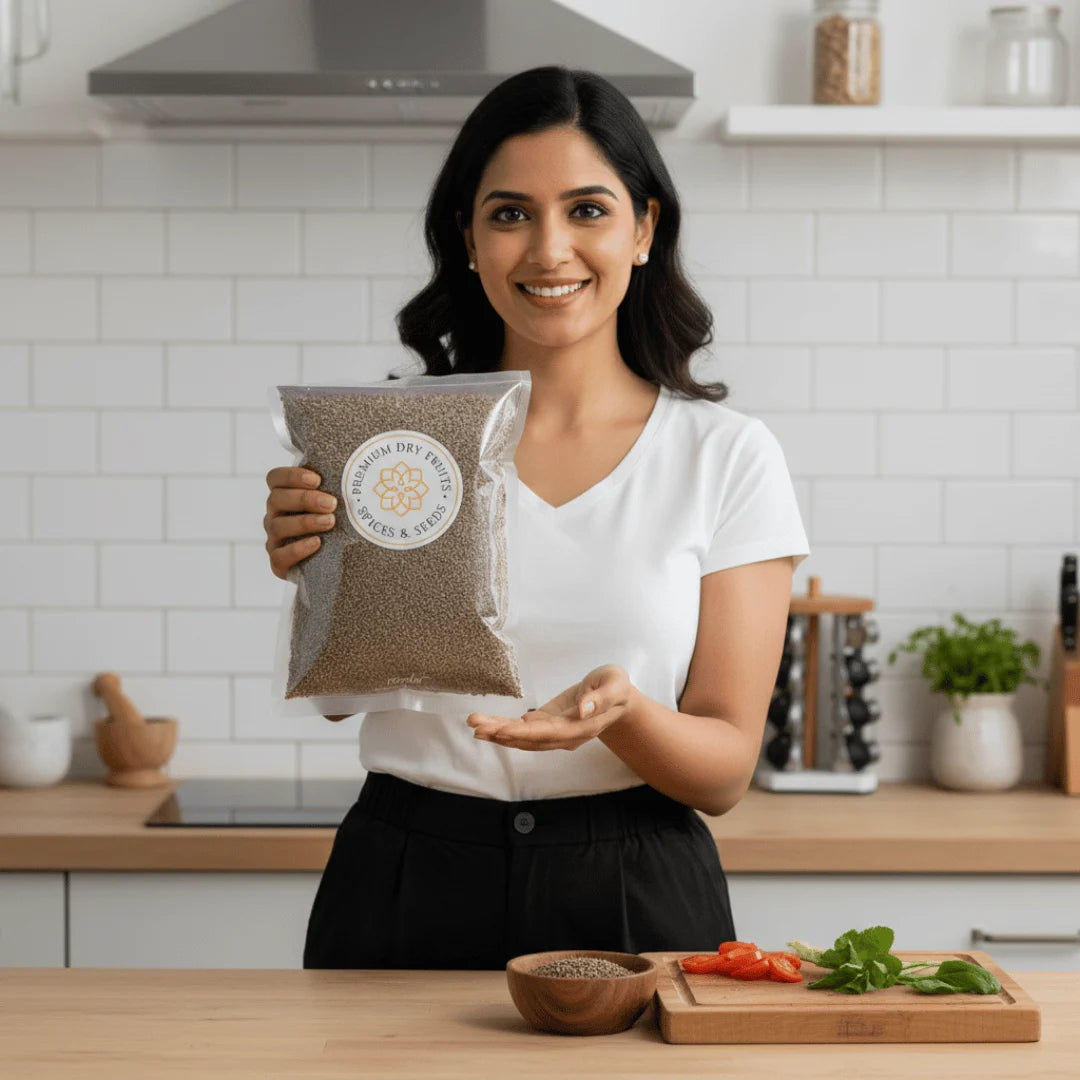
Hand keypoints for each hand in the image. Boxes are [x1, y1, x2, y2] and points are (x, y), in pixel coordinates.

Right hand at [264, 466, 337, 579]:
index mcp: (284, 495)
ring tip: (330, 522)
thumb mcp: (339, 500)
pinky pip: (279, 557)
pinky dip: (297, 549)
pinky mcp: (279, 564)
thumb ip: (337, 480)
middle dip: (305, 499)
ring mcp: (275, 540)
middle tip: (332, 503)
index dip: (291, 476)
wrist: (341, 561)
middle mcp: (275, 515)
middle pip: (276, 499)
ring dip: (305, 522)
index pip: (275, 478)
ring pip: (278, 526)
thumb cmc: (340, 521)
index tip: (317, 479)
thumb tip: (354, 449)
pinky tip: (317, 543)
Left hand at [467, 664, 635, 750]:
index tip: (502, 729)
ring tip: (475, 725)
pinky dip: (505, 730)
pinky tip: (486, 726)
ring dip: (498, 733)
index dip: (525, 733)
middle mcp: (565, 735)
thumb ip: (601, 698)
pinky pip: (524, 731)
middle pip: (531, 738)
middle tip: (476, 724)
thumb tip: (583, 709)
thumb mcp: (615, 685)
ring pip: (524, 737)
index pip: (550, 733)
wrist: (617, 698)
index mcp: (581, 727)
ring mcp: (555, 732)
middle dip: (502, 733)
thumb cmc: (616, 688)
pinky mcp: (548, 723)